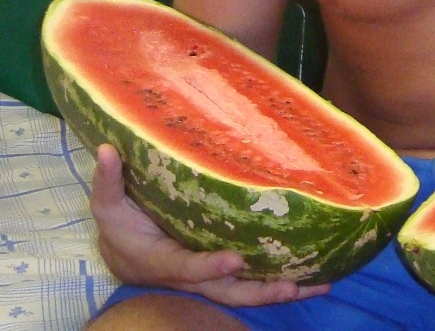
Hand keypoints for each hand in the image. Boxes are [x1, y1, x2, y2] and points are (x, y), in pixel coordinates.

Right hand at [90, 144, 330, 306]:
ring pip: (247, 291)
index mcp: (163, 259)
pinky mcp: (224, 272)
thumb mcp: (108, 206)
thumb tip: (106, 150)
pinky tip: (316, 274)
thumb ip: (109, 182)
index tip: (233, 261)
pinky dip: (283, 282)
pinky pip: (255, 280)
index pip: (187, 266)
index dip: (208, 267)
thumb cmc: (120, 225)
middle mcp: (192, 274)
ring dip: (282, 290)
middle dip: (261, 291)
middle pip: (228, 291)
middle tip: (293, 285)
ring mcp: (210, 277)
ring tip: (320, 283)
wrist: (124, 254)